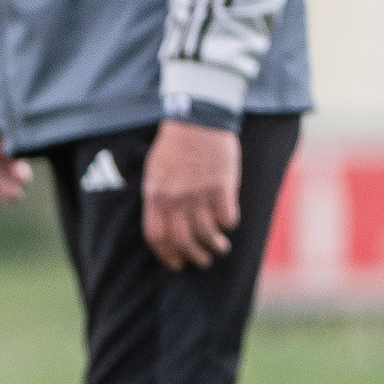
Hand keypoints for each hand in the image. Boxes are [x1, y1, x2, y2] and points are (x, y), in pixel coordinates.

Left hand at [143, 119, 242, 269]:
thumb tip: (164, 226)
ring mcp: (199, 194)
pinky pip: (227, 218)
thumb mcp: (155, 172)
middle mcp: (175, 198)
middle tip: (202, 260)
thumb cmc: (174, 146)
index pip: (157, 236)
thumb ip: (158, 199)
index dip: (167, 255)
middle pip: (183, 241)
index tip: (176, 264)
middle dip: (194, 257)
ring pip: (207, 234)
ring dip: (215, 246)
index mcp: (155, 195)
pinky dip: (228, 224)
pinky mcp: (221, 187)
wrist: (197, 120)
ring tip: (220, 247)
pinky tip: (229, 222)